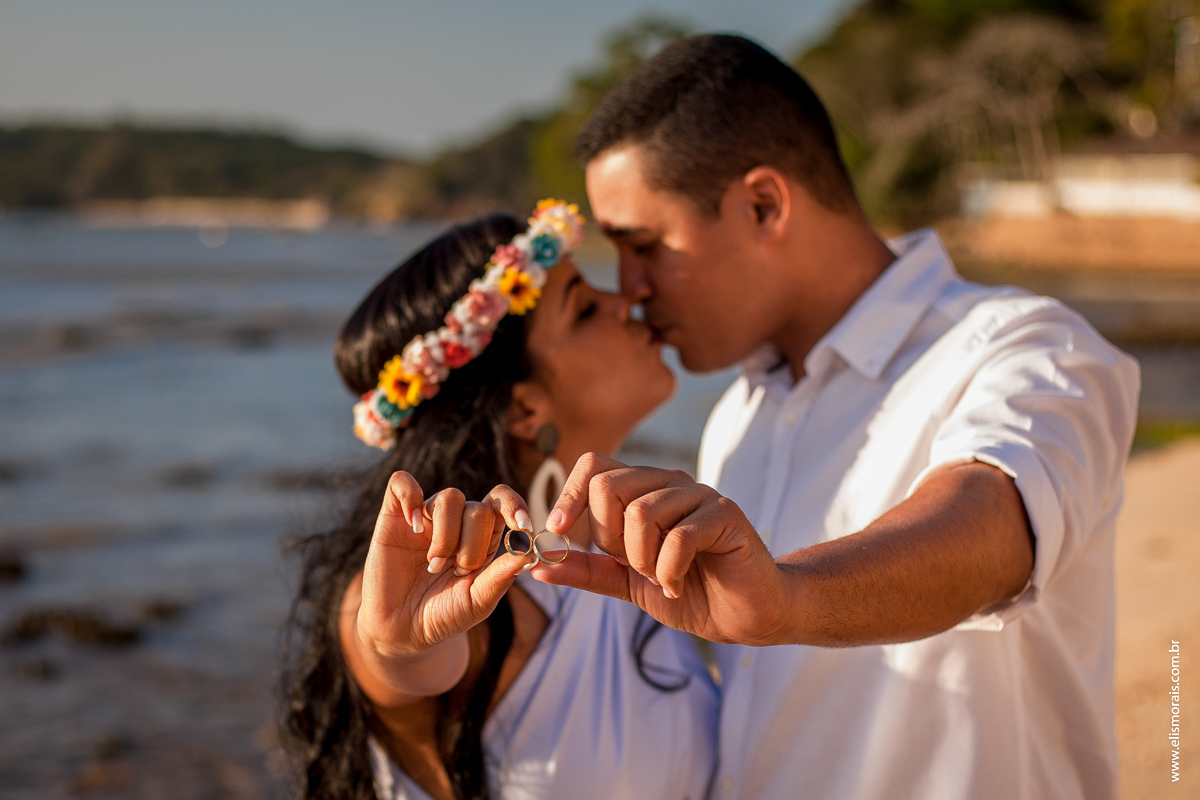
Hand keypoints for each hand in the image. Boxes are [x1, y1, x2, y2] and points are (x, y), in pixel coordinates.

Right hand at [355, 472, 534, 661]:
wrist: (401, 630)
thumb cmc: (444, 614)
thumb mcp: (478, 601)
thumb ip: (501, 577)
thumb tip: (531, 553)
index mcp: (484, 536)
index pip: (503, 502)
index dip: (514, 506)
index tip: (522, 526)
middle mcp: (457, 520)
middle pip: (478, 508)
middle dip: (473, 545)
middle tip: (458, 572)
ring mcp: (426, 516)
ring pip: (450, 498)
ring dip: (446, 536)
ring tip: (435, 566)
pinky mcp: (394, 515)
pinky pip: (402, 484)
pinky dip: (410, 498)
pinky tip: (412, 525)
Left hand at [532, 454, 789, 644]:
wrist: (744, 615)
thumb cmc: (691, 592)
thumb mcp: (627, 584)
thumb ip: (587, 570)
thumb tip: (538, 565)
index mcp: (643, 490)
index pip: (593, 466)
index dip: (569, 495)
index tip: (558, 531)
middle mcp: (669, 483)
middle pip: (610, 487)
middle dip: (612, 539)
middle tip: (637, 566)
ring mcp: (699, 494)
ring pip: (641, 513)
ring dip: (644, 560)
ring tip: (663, 578)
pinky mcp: (724, 513)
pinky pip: (677, 537)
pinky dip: (669, 571)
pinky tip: (679, 583)